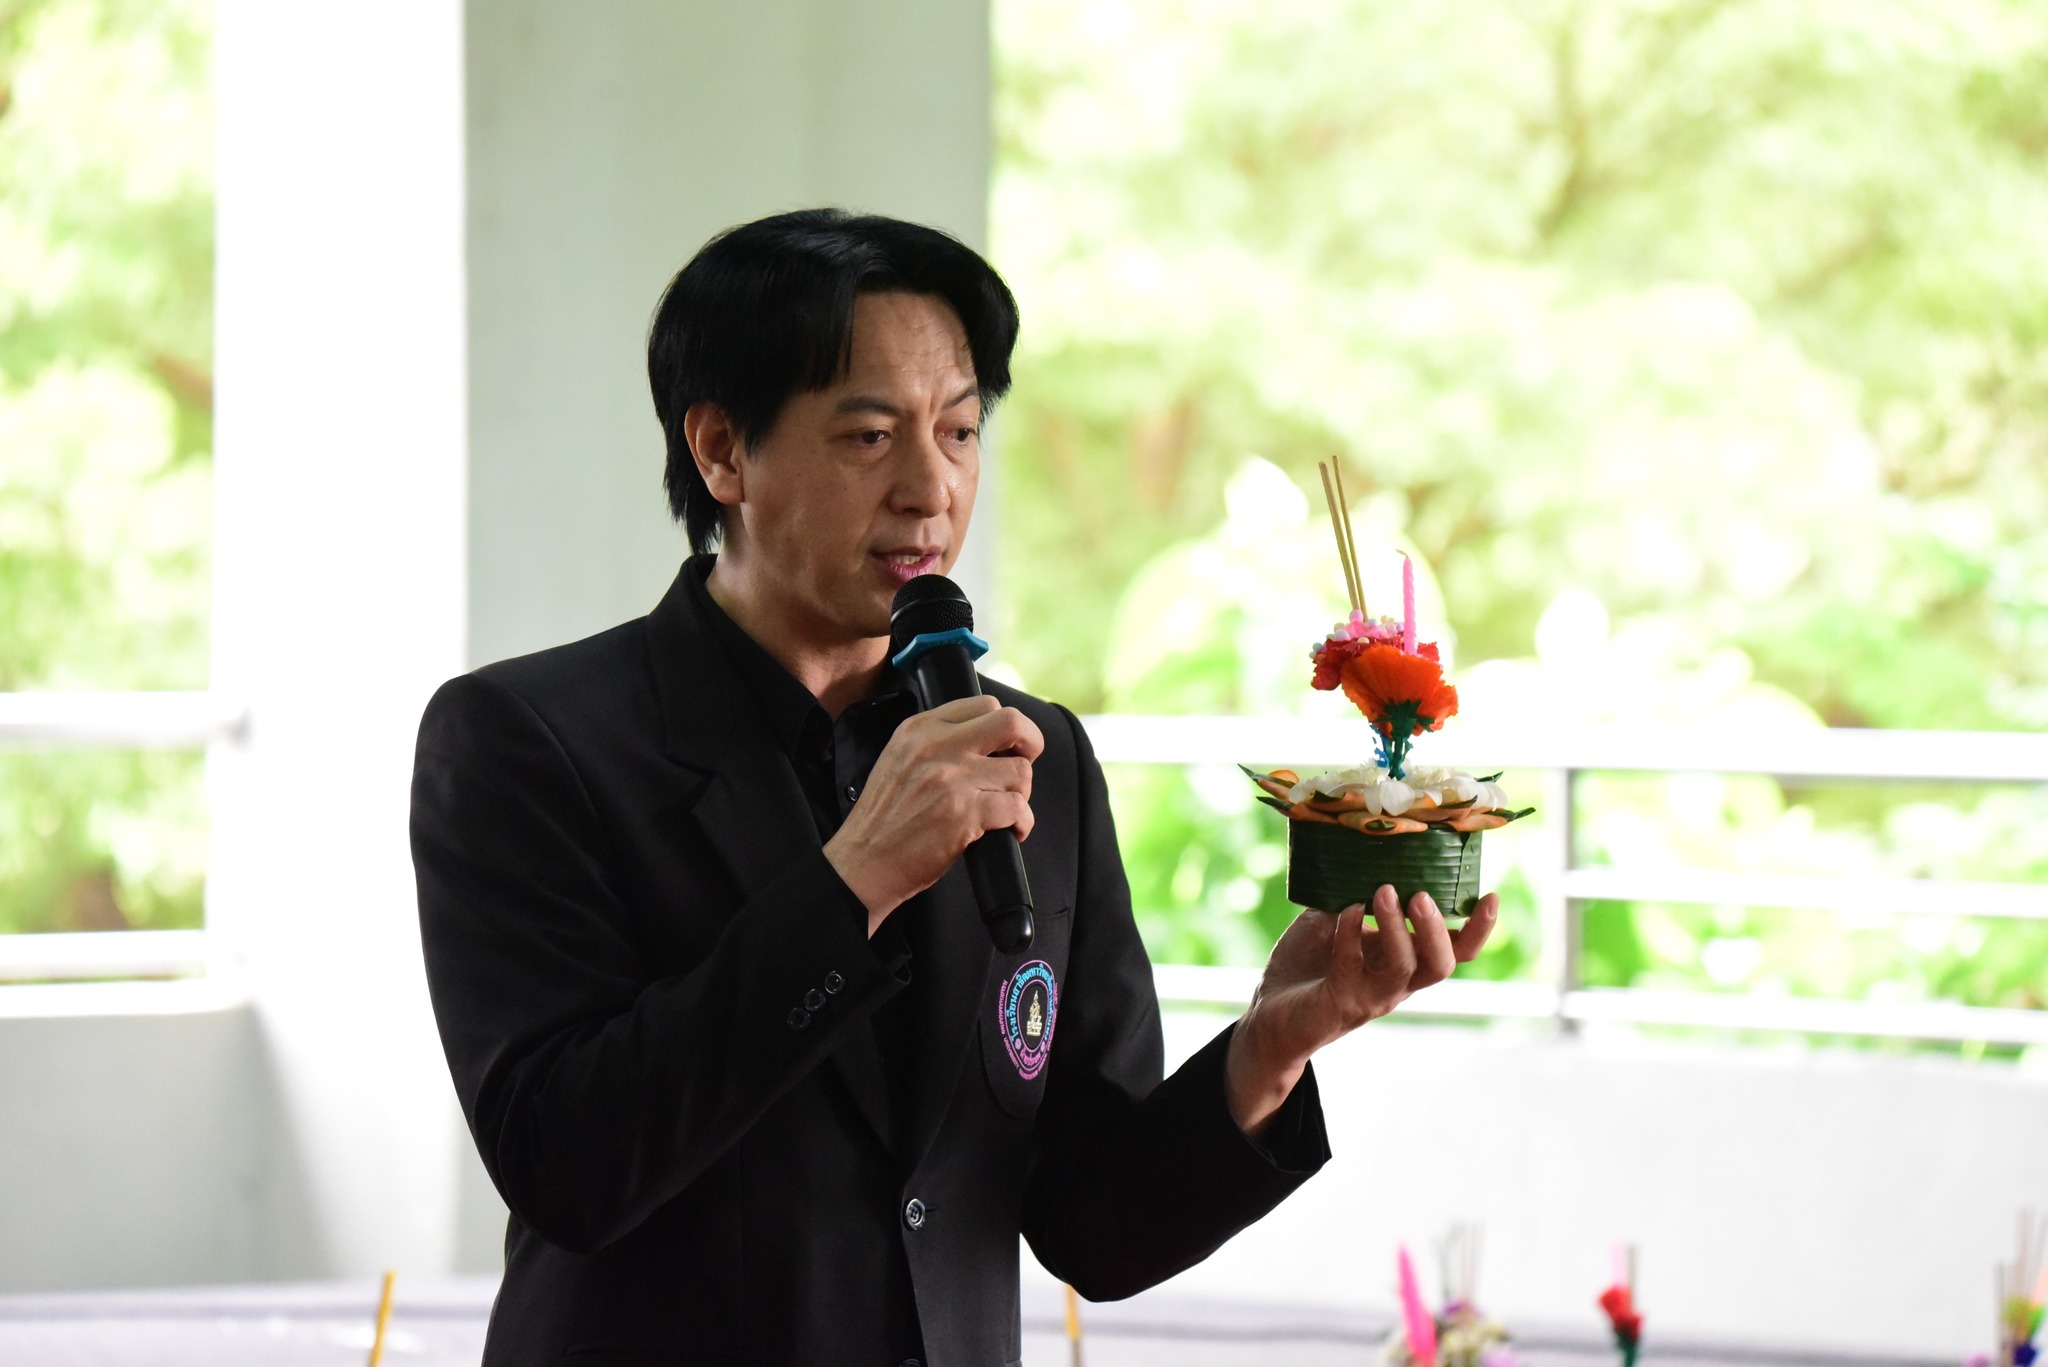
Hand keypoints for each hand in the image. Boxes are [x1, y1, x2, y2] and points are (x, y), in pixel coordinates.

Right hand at [824, 695, 1043, 934]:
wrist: (864, 862)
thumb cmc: (883, 818)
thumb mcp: (899, 759)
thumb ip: (936, 742)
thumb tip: (984, 739)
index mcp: (920, 728)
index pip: (985, 704)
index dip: (1005, 727)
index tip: (1005, 747)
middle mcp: (938, 747)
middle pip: (1012, 722)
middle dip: (1030, 744)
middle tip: (1020, 766)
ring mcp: (953, 780)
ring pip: (1020, 771)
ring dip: (1021, 793)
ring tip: (1004, 808)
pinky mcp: (966, 814)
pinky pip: (1018, 808)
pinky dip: (1022, 822)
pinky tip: (1010, 830)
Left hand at [1224, 884, 1498, 1134]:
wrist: (1271, 1015)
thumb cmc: (1308, 965)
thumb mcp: (1333, 920)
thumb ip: (1352, 894)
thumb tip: (1365, 855)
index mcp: (1405, 961)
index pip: (1456, 951)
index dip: (1479, 929)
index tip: (1491, 896)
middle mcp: (1396, 983)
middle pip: (1441, 965)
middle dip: (1438, 929)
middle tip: (1421, 895)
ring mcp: (1370, 995)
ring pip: (1403, 968)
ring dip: (1396, 928)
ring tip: (1383, 892)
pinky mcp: (1339, 1002)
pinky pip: (1351, 968)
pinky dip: (1350, 935)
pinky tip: (1344, 911)